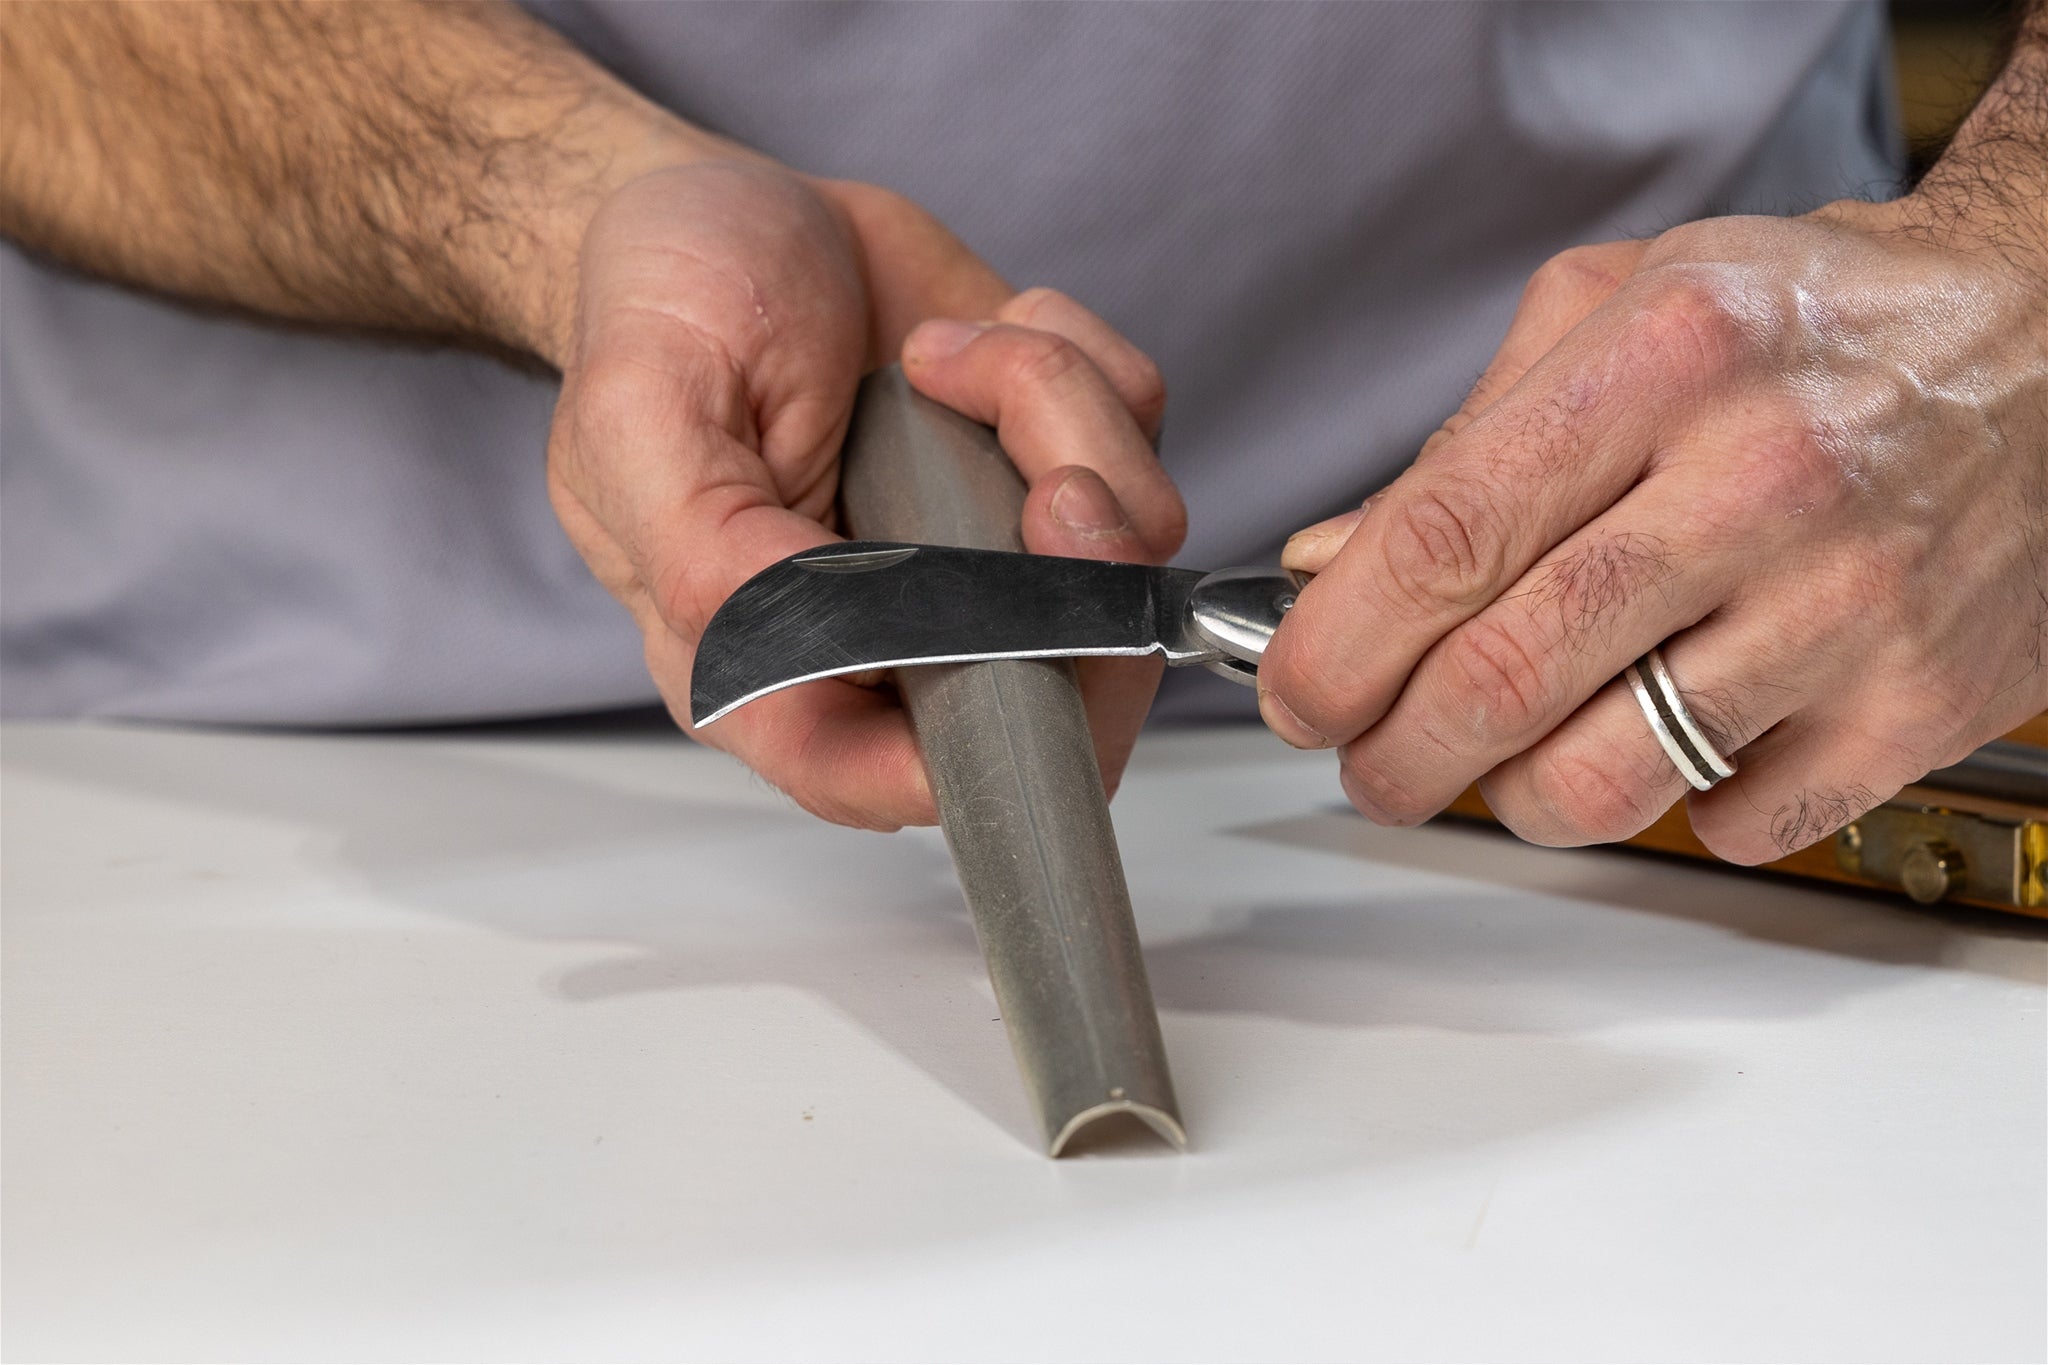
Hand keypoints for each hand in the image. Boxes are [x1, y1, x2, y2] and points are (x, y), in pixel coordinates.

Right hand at [542, 159, 1184, 830]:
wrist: (725, 205)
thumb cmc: (658, 311)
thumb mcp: (641, 416)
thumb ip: (710, 553)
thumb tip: (820, 645)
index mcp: (775, 658)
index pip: (894, 779)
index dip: (988, 747)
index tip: (1034, 641)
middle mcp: (900, 627)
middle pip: (1065, 683)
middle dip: (1085, 573)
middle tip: (1046, 478)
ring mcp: (988, 547)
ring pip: (1124, 544)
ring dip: (1061, 418)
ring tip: (945, 355)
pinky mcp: (1044, 461)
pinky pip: (1137, 437)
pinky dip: (1081, 360)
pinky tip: (976, 334)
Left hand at [1260, 199, 2047, 862]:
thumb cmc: (1815, 323)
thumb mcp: (1625, 307)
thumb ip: (1467, 440)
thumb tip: (1330, 564)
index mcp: (1667, 360)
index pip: (1443, 539)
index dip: (1336, 643)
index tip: (1297, 690)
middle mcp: (1762, 480)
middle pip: (1502, 681)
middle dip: (1392, 755)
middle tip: (1370, 762)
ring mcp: (1851, 606)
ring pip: (1602, 783)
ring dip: (1509, 800)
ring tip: (1503, 761)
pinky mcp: (1919, 705)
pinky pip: (1730, 826)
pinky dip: (1671, 811)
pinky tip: (1673, 741)